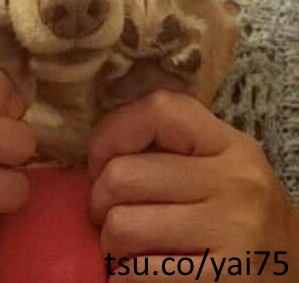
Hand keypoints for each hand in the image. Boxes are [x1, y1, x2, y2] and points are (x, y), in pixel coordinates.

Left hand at [89, 90, 298, 282]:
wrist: (291, 274)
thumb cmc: (235, 217)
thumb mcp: (216, 169)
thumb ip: (168, 151)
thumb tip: (95, 155)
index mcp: (230, 145)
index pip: (158, 109)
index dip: (111, 132)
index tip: (100, 163)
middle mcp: (237, 181)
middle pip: (122, 175)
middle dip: (99, 201)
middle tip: (109, 216)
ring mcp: (235, 230)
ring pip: (121, 226)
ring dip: (111, 244)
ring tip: (127, 248)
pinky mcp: (225, 279)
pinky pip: (137, 274)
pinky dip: (125, 278)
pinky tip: (140, 275)